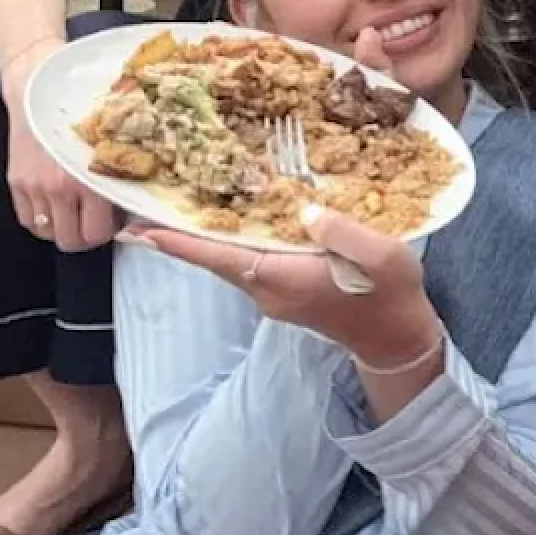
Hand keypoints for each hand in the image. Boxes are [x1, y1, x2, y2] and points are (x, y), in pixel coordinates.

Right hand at [4, 41, 117, 250]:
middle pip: (71, 241)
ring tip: (73, 210)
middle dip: (84, 235)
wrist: (39, 89)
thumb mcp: (110, 144)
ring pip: (48, 234)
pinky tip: (53, 204)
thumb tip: (132, 208)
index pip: (97, 234)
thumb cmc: (84, 112)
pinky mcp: (16, 182)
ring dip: (62, 227)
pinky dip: (41, 218)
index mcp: (91, 179)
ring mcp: (35, 187)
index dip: (107, 233)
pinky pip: (27, 220)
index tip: (113, 221)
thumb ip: (118, 177)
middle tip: (93, 220)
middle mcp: (60, 188)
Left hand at [127, 205, 439, 365]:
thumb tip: (306, 211)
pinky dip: (239, 241)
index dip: (179, 242)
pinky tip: (245, 219)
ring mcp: (274, 296)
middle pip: (217, 255)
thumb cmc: (390, 295)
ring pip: (233, 259)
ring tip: (197, 198)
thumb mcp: (381, 255)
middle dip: (188, 229)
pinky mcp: (286, 294)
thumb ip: (342, 231)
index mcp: (281, 277)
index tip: (138, 231)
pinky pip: (252, 262)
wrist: (397, 338)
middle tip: (162, 196)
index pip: (217, 257)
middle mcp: (267, 290)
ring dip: (213, 234)